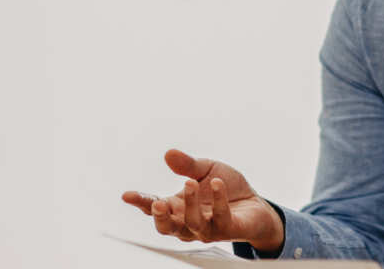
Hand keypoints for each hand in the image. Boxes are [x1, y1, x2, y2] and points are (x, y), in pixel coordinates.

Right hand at [122, 149, 285, 252]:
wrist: (255, 203)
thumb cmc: (226, 189)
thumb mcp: (205, 169)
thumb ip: (187, 165)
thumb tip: (169, 154)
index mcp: (179, 207)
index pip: (156, 207)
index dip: (141, 202)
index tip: (128, 195)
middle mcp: (189, 221)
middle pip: (168, 227)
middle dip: (160, 217)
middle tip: (157, 204)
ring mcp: (209, 229)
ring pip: (192, 225)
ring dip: (190, 204)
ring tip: (191, 183)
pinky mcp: (229, 229)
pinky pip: (221, 218)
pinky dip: (218, 200)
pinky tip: (218, 184)